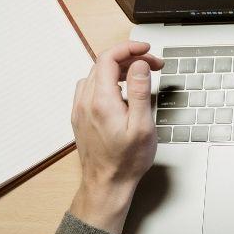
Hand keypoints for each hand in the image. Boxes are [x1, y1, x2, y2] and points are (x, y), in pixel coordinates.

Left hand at [69, 41, 163, 233]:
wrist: (107, 184)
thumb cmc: (127, 160)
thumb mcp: (142, 126)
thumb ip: (141, 92)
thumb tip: (139, 65)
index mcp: (101, 101)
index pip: (109, 58)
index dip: (129, 48)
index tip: (147, 51)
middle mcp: (86, 102)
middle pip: (102, 64)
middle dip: (129, 58)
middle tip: (153, 65)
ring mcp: (80, 109)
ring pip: (95, 74)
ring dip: (118, 68)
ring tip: (140, 75)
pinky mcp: (80, 116)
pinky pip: (90, 88)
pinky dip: (107, 81)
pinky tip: (121, 90)